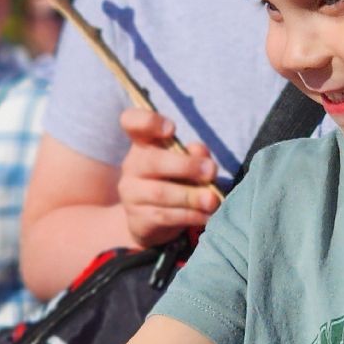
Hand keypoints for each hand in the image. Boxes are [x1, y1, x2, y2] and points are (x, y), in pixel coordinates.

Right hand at [118, 108, 219, 246]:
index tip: (171, 129)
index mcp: (144, 144)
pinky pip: (164, 216)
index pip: (132, 122)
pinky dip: (189, 215)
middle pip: (153, 162)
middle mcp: (132, 166)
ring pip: (160, 193)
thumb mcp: (187, 164)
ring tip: (212, 200)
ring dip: (191, 196)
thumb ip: (195, 154)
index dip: (148, 122)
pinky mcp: (138, 219)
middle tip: (211, 171)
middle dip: (186, 166)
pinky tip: (206, 215)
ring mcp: (131, 193)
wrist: (151, 221)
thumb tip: (199, 151)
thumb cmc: (174, 181)